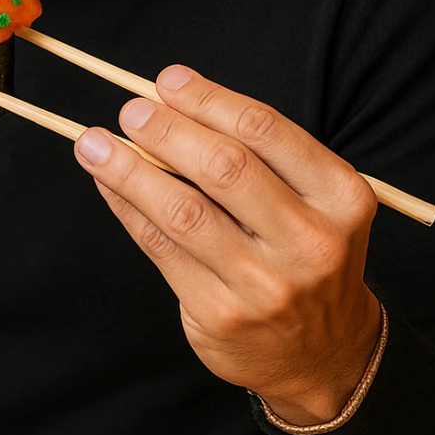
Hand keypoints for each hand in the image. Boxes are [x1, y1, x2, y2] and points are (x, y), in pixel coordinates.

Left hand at [74, 66, 381, 425]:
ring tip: (94, 143)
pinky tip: (108, 184)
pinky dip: (128, 208)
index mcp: (341, 198)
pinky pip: (161, 249)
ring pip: (183, 212)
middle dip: (168, 131)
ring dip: (129, 170)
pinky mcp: (221, 316)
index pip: (266, 131)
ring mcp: (265, 285)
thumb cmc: (304, 254)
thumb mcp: (314, 201)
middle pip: (225, 168)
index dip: (209, 100)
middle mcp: (309, 242)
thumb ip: (257, 156)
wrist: (324, 354)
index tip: (169, 80)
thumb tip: (170, 102)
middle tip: (131, 110)